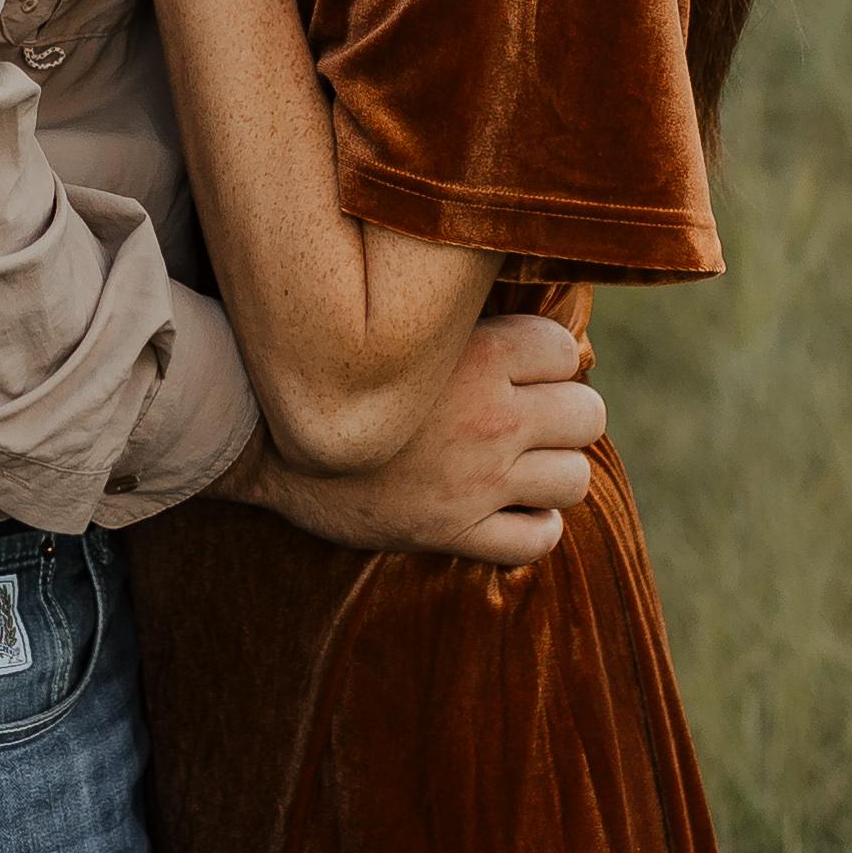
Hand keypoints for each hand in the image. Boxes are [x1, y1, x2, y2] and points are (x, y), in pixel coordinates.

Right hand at [231, 308, 601, 572]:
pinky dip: (535, 527)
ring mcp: (477, 480)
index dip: (547, 357)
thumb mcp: (399, 330)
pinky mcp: (456, 531)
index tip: (520, 366)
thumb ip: (456, 321)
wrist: (263, 442)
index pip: (563, 350)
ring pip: (575, 479)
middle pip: (588, 414)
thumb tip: (513, 312)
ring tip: (523, 463)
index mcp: (476, 355)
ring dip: (554, 472)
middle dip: (564, 414)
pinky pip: (538, 540)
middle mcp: (490, 417)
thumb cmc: (329, 373)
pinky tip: (513, 510)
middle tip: (530, 416)